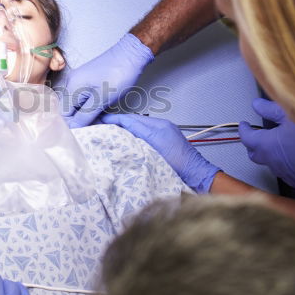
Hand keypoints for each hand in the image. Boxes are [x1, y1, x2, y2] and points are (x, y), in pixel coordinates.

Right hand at [63, 33, 153, 127]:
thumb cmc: (118, 74)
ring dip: (86, 113)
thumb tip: (73, 128)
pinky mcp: (87, 80)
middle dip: (80, 120)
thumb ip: (85, 116)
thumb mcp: (102, 99)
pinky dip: (90, 106)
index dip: (73, 125)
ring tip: (100, 118)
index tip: (86, 132)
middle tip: (95, 126)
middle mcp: (71, 82)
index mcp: (72, 87)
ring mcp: (79, 80)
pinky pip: (84, 98)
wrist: (131, 53)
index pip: (64, 114)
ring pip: (77, 104)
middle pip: (69, 109)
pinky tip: (100, 110)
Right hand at [100, 112, 217, 192]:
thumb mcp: (152, 156)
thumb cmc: (177, 168)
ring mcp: (165, 129)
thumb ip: (136, 142)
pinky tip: (127, 138)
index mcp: (157, 128)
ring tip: (110, 131)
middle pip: (133, 120)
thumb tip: (119, 134)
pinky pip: (146, 129)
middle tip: (101, 125)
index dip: (113, 120)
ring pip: (139, 124)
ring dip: (125, 126)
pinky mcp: (167, 135)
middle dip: (117, 121)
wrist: (196, 174)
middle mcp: (161, 125)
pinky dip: (135, 131)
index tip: (99, 120)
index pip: (130, 120)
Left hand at [239, 99, 294, 187]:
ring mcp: (286, 174)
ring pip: (271, 164)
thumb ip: (269, 110)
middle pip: (255, 154)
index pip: (247, 138)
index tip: (245, 125)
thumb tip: (257, 105)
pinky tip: (294, 158)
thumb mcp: (290, 113)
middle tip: (258, 136)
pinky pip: (286, 174)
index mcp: (267, 145)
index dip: (244, 129)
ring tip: (280, 145)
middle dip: (254, 145)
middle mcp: (273, 162)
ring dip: (271, 156)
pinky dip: (286, 166)